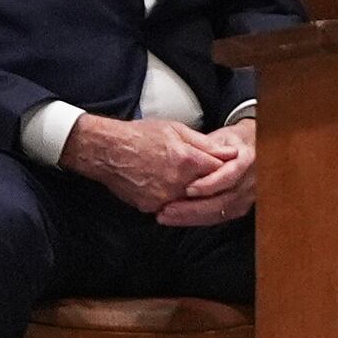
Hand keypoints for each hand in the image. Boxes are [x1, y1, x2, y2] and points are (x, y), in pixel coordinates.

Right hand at [60, 113, 224, 216]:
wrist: (108, 151)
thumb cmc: (141, 135)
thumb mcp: (176, 130)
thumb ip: (205, 143)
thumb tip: (230, 152)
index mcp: (186, 159)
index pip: (219, 170)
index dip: (221, 166)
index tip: (218, 163)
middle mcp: (177, 182)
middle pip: (206, 188)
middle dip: (208, 181)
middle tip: (199, 172)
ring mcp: (164, 197)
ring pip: (189, 200)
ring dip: (189, 192)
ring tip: (177, 176)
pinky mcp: (151, 207)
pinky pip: (170, 206)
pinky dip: (172, 199)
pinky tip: (164, 185)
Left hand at [157, 117, 257, 226]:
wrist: (251, 148)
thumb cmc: (232, 142)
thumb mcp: (220, 138)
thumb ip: (207, 149)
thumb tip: (188, 158)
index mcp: (247, 159)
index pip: (230, 175)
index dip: (210, 184)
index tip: (188, 189)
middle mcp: (251, 181)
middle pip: (223, 200)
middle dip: (194, 207)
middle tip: (169, 209)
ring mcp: (248, 197)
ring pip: (219, 213)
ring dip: (192, 217)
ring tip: (168, 215)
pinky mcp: (241, 208)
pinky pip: (218, 218)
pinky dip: (198, 219)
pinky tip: (180, 218)